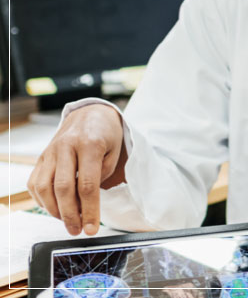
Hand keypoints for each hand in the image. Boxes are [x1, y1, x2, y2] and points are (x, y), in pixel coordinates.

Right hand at [27, 103, 126, 235]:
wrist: (89, 113)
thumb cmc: (106, 134)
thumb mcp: (114, 152)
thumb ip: (102, 175)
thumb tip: (87, 203)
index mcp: (89, 144)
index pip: (87, 185)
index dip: (89, 210)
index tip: (92, 228)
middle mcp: (66, 147)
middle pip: (63, 188)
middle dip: (70, 215)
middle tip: (78, 230)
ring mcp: (50, 151)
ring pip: (44, 187)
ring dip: (54, 210)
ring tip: (68, 221)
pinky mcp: (41, 157)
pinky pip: (35, 183)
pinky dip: (42, 200)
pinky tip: (55, 208)